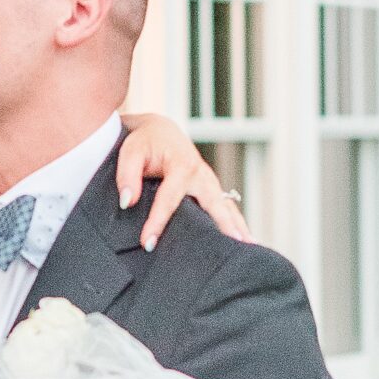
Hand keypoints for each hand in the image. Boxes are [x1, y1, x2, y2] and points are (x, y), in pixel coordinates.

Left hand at [118, 116, 252, 248]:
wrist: (159, 131)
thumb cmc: (144, 142)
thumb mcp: (130, 153)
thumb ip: (127, 176)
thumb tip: (128, 202)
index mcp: (181, 165)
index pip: (169, 199)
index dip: (158, 222)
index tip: (148, 243)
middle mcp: (200, 174)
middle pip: (213, 204)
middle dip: (223, 225)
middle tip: (234, 245)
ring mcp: (208, 182)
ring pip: (226, 207)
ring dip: (238, 226)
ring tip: (250, 247)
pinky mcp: (210, 188)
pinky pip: (225, 207)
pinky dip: (235, 222)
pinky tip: (245, 240)